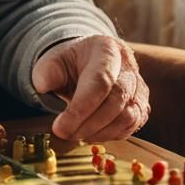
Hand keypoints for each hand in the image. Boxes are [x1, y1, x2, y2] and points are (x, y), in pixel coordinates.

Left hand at [31, 35, 149, 142]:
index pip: (100, 81)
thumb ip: (46, 70)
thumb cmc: (71, 63)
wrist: (88, 64)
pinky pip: (130, 127)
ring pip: (126, 117)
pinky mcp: (142, 108)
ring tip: (75, 133)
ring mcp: (139, 89)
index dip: (81, 108)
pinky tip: (90, 134)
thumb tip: (43, 85)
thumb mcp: (54, 60)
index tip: (60, 127)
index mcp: (108, 49)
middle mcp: (129, 68)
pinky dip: (109, 135)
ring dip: (98, 132)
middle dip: (88, 123)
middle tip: (64, 133)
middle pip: (115, 101)